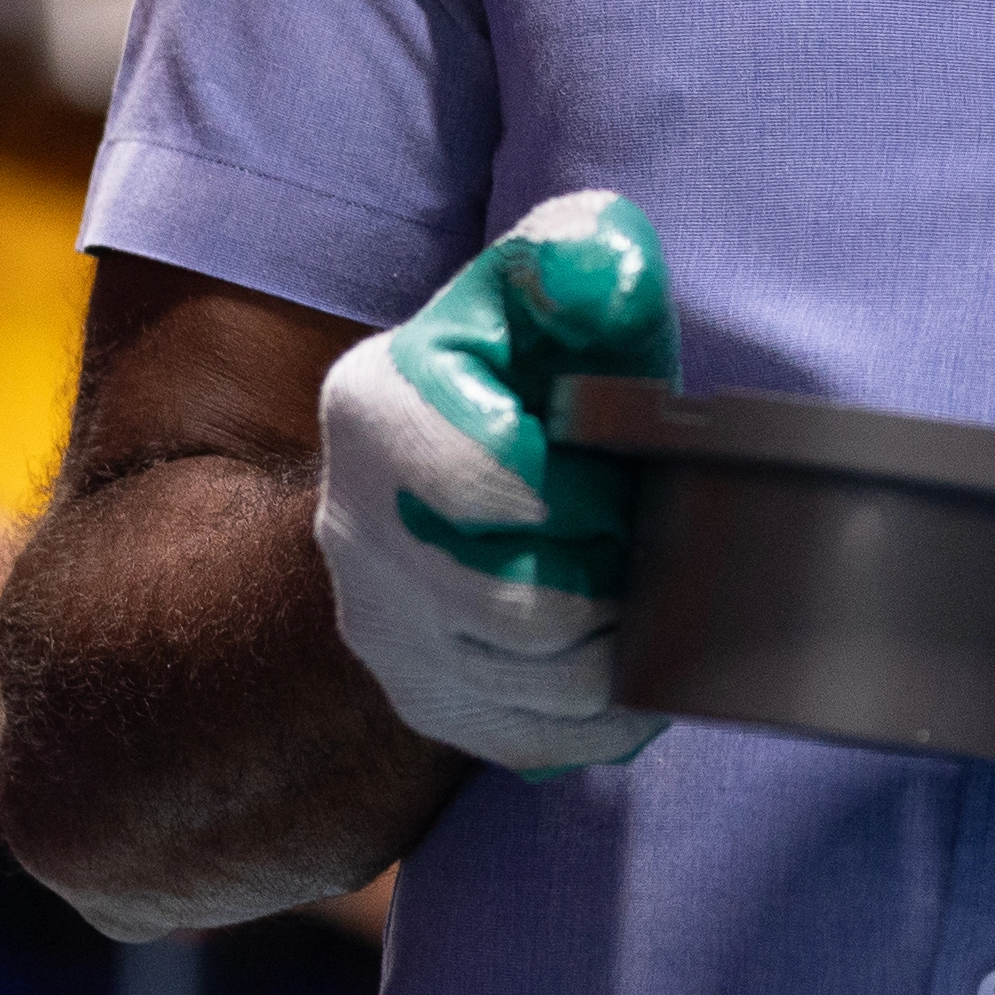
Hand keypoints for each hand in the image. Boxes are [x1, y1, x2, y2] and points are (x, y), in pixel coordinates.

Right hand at [313, 191, 679, 772]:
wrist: (460, 461)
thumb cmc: (532, 364)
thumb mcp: (551, 285)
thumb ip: (579, 255)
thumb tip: (599, 273)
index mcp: (375, 410)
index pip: (499, 490)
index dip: (590, 494)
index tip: (618, 476)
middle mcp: (354, 533)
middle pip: (523, 607)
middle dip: (612, 576)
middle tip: (640, 540)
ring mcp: (381, 630)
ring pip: (540, 683)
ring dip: (620, 646)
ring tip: (639, 589)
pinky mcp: (422, 699)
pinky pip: (539, 739)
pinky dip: (610, 710)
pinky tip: (632, 656)